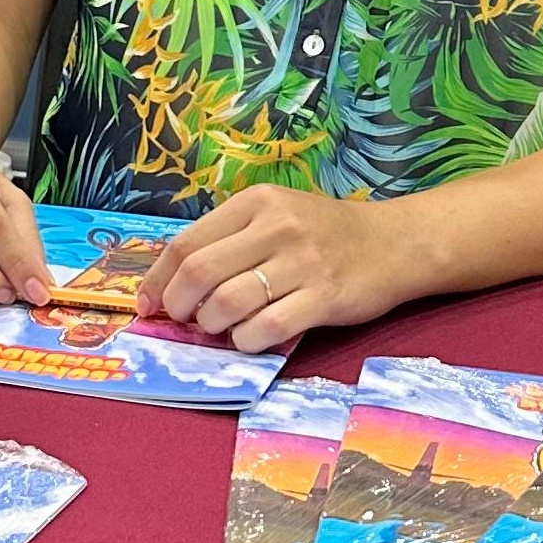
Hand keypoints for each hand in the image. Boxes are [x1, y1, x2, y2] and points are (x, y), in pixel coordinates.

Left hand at [133, 186, 407, 353]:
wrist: (392, 243)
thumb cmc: (323, 233)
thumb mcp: (275, 216)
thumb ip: (230, 241)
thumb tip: (172, 283)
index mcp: (256, 202)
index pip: (186, 242)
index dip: (158, 279)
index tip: (149, 304)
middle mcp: (276, 226)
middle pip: (200, 272)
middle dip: (180, 305)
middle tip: (185, 320)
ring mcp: (301, 262)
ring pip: (229, 303)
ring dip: (213, 325)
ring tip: (220, 328)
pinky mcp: (324, 297)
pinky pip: (267, 328)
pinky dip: (247, 341)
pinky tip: (251, 338)